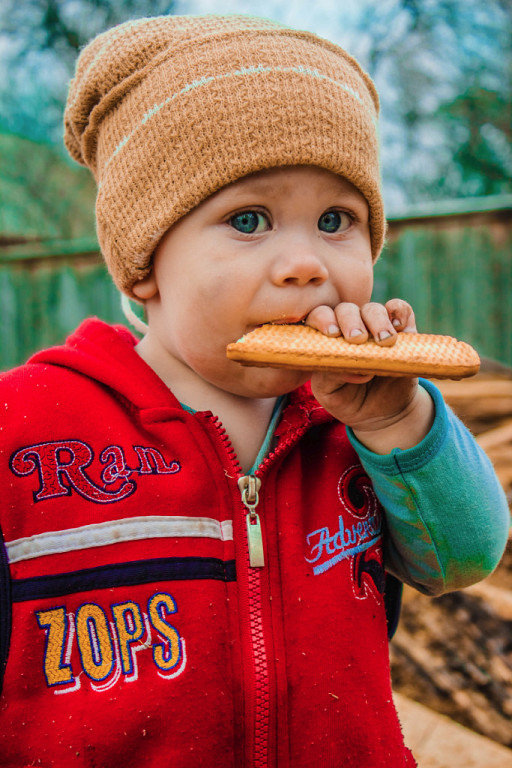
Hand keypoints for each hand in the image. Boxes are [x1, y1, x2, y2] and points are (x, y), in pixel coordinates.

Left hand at [305, 299, 434, 453]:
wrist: (383, 413)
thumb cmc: (349, 401)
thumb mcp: (330, 394)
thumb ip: (329, 377)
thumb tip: (347, 364)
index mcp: (326, 340)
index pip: (318, 317)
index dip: (323, 319)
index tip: (332, 334)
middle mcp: (349, 328)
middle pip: (346, 309)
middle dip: (350, 320)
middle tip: (358, 339)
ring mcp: (375, 327)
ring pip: (373, 309)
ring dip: (377, 320)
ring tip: (384, 342)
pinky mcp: (401, 330)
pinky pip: (400, 309)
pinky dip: (400, 311)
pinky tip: (399, 327)